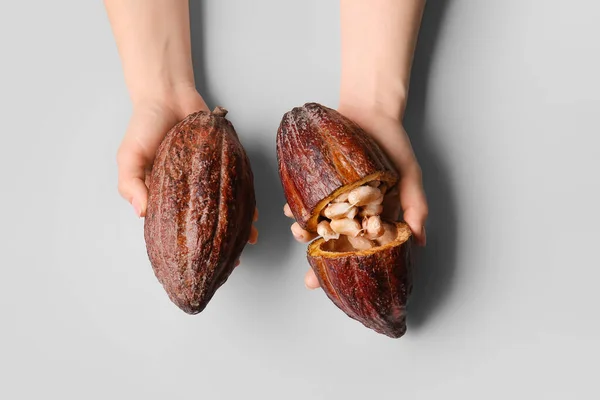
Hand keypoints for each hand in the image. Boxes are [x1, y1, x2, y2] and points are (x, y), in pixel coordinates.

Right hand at [116, 87, 258, 254]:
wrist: (167, 95)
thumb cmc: (145, 127)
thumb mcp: (129, 156)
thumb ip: (131, 184)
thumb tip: (142, 212)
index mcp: (165, 195)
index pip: (177, 227)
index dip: (188, 248)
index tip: (200, 266)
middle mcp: (189, 190)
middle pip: (205, 221)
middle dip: (219, 242)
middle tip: (233, 261)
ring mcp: (208, 178)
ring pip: (225, 207)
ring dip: (238, 224)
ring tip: (250, 239)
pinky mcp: (224, 163)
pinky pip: (237, 184)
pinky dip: (245, 198)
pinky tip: (253, 211)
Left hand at [284, 107, 427, 288]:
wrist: (370, 111)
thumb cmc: (393, 143)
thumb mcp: (409, 174)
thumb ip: (415, 206)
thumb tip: (420, 240)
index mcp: (375, 216)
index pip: (363, 249)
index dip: (350, 268)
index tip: (336, 287)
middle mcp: (353, 210)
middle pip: (337, 244)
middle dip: (323, 262)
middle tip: (309, 278)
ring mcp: (335, 196)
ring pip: (318, 224)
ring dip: (306, 233)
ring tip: (299, 234)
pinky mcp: (319, 180)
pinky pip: (306, 199)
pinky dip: (296, 206)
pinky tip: (290, 210)